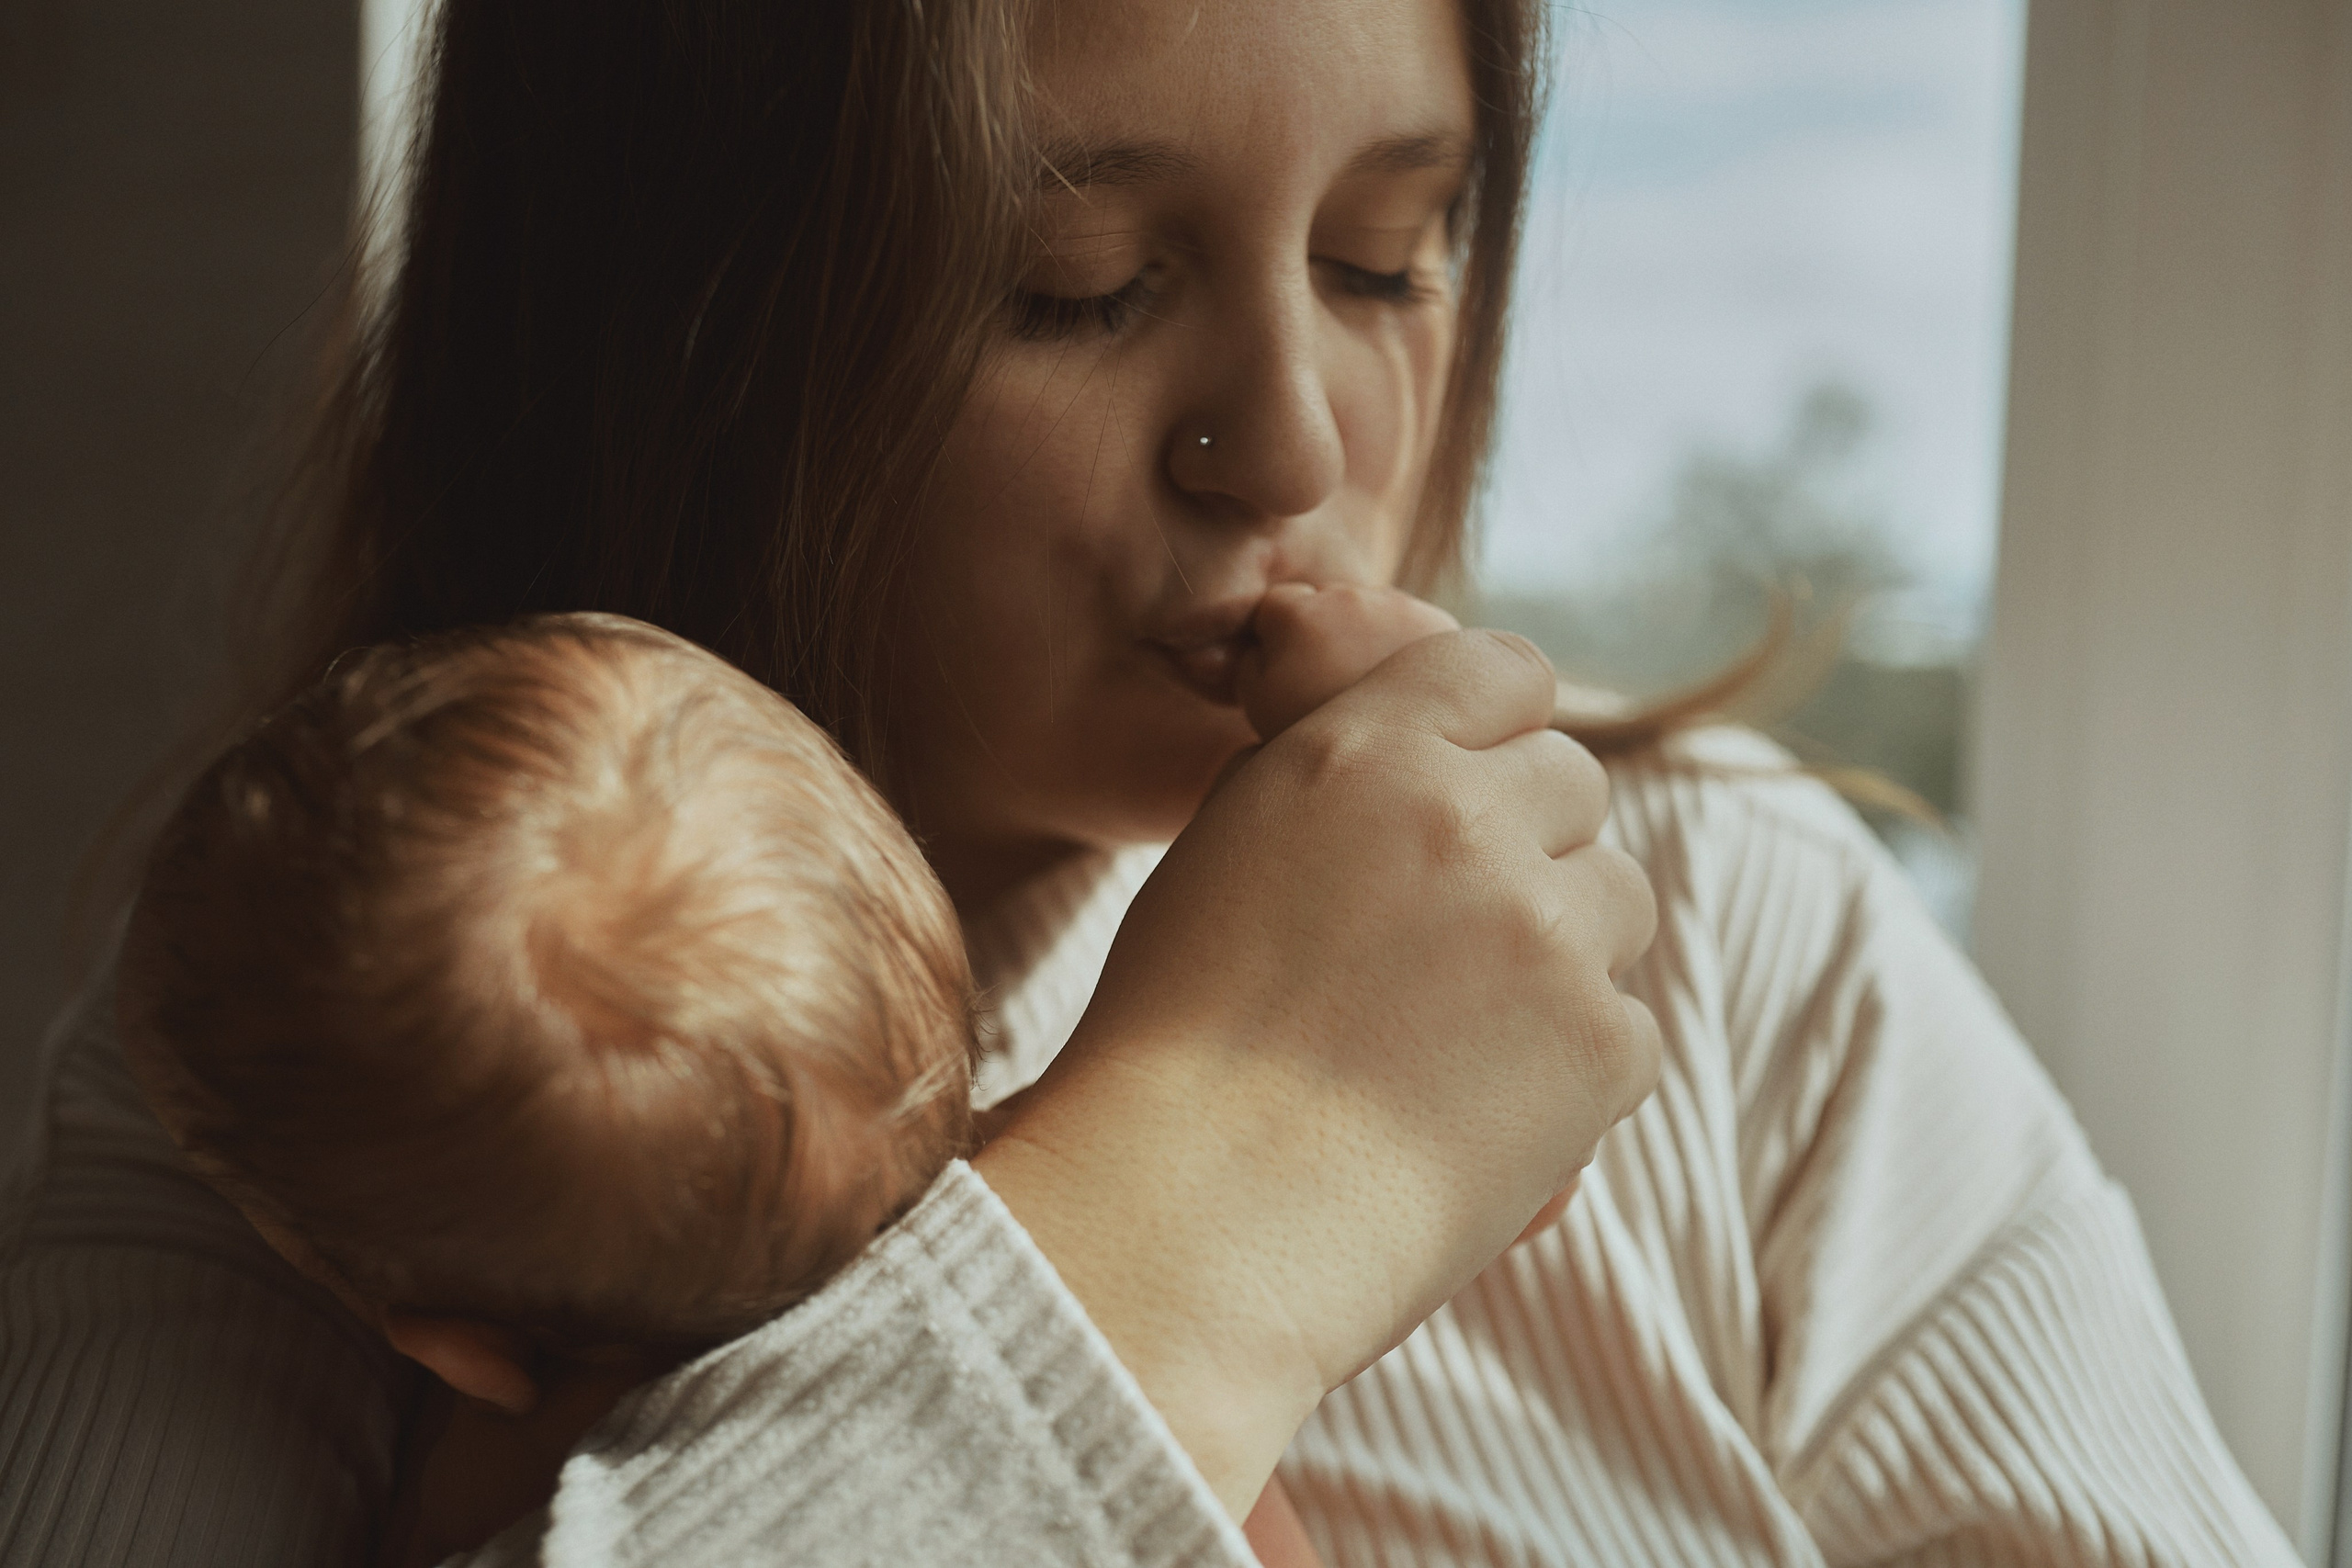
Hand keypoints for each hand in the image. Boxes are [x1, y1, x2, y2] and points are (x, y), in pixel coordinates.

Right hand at [977, 628, 1660, 1516]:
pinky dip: (1572, 1069)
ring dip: (1563, 947)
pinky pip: (1626, 1024)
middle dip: (1532, 843)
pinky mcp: (1601, 1044)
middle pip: (1574, 783)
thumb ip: (1337, 779)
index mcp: (1362, 750)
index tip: (1482, 781)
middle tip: (1455, 937)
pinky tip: (1473, 1114)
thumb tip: (1421, 753)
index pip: (1503, 668)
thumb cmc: (1178, 1048)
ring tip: (1459, 1034)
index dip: (1501, 725)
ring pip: (1617, 899)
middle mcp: (1468, 817)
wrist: (1196, 1218)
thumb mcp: (1230, 850)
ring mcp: (1546, 930)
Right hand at [1235, 581, 1459, 738]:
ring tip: (1363, 688)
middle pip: (1324, 603)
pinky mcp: (1437, 622)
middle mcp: (1349, 597)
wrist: (1400, 765)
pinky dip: (1401, 647)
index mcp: (1299, 613)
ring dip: (1363, 636)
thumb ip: (1246, 658)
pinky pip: (1408, 624)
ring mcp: (1398, 606)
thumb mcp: (1259, 704)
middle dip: (1323, 633)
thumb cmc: (1315, 736)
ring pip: (1368, 611)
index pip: (1274, 608)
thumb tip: (1257, 636)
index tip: (1288, 678)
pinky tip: (1397, 686)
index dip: (1276, 644)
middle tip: (1328, 685)